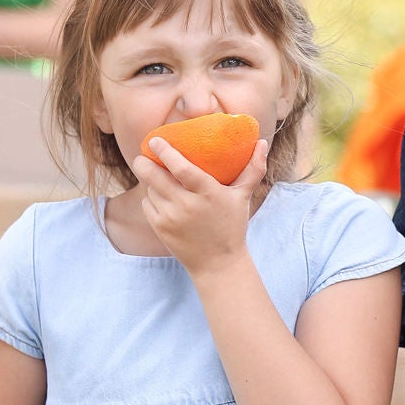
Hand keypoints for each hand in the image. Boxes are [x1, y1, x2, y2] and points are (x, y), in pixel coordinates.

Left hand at [131, 137, 268, 276]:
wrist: (218, 264)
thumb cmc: (232, 226)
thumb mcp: (243, 197)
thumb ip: (253, 169)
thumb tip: (262, 142)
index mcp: (208, 193)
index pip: (182, 168)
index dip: (166, 152)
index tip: (155, 140)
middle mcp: (188, 205)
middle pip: (155, 177)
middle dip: (143, 163)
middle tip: (142, 154)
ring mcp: (172, 218)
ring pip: (150, 190)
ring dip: (150, 181)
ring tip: (157, 177)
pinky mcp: (161, 229)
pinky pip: (147, 204)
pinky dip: (150, 198)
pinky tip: (159, 196)